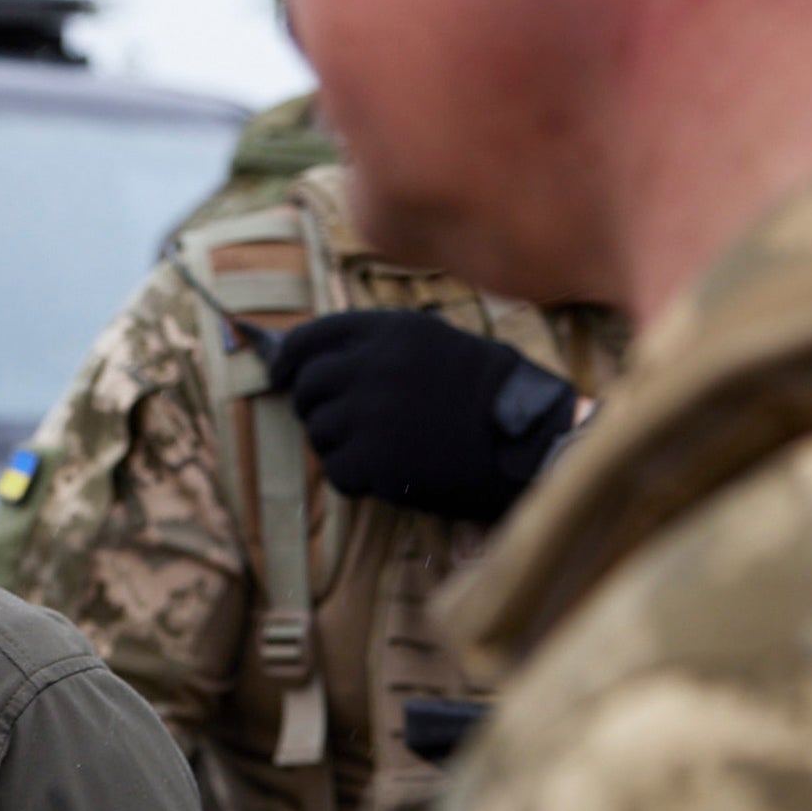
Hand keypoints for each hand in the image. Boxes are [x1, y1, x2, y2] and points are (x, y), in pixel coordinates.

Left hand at [268, 310, 573, 523]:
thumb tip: (312, 360)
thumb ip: (380, 348)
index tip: (281, 375)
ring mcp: (369, 412)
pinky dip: (356, 479)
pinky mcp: (372, 457)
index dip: (290, 359)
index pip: (311, 338)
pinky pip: (336, 471)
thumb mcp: (438, 344)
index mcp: (390, 331)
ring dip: (339, 445)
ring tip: (384, 448)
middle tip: (344, 425)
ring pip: (317, 432)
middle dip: (316, 408)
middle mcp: (372, 365)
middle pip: (306, 387)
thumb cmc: (490, 396)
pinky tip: (389, 474)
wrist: (530, 442)